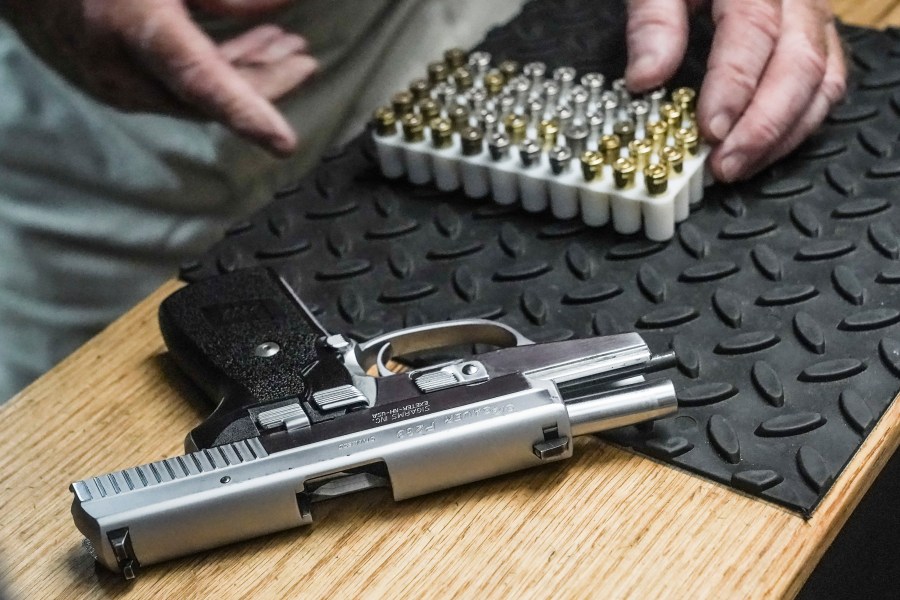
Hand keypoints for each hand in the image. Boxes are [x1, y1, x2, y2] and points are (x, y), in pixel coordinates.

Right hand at [5, 0, 317, 155]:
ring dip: (247, 73)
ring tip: (286, 49)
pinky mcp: (111, 84)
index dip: (248, 113)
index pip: (203, 84)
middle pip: (213, 96)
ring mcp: (114, 84)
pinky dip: (215, 72)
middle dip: (267, 81)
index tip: (283, 141)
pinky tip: (245, 47)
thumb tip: (280, 7)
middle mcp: (123, 70)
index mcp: (136, 31)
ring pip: (198, 95)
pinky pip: (175, 89)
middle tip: (306, 61)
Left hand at [625, 0, 846, 181]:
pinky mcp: (818, 41)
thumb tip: (646, 78)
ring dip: (783, 135)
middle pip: (799, 63)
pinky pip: (827, 86)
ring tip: (740, 168)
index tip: (710, 128)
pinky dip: (799, 126)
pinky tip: (763, 152)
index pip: (754, 30)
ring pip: (822, 81)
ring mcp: (815, 20)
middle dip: (762, 125)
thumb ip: (653, 21)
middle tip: (724, 165)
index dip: (734, 85)